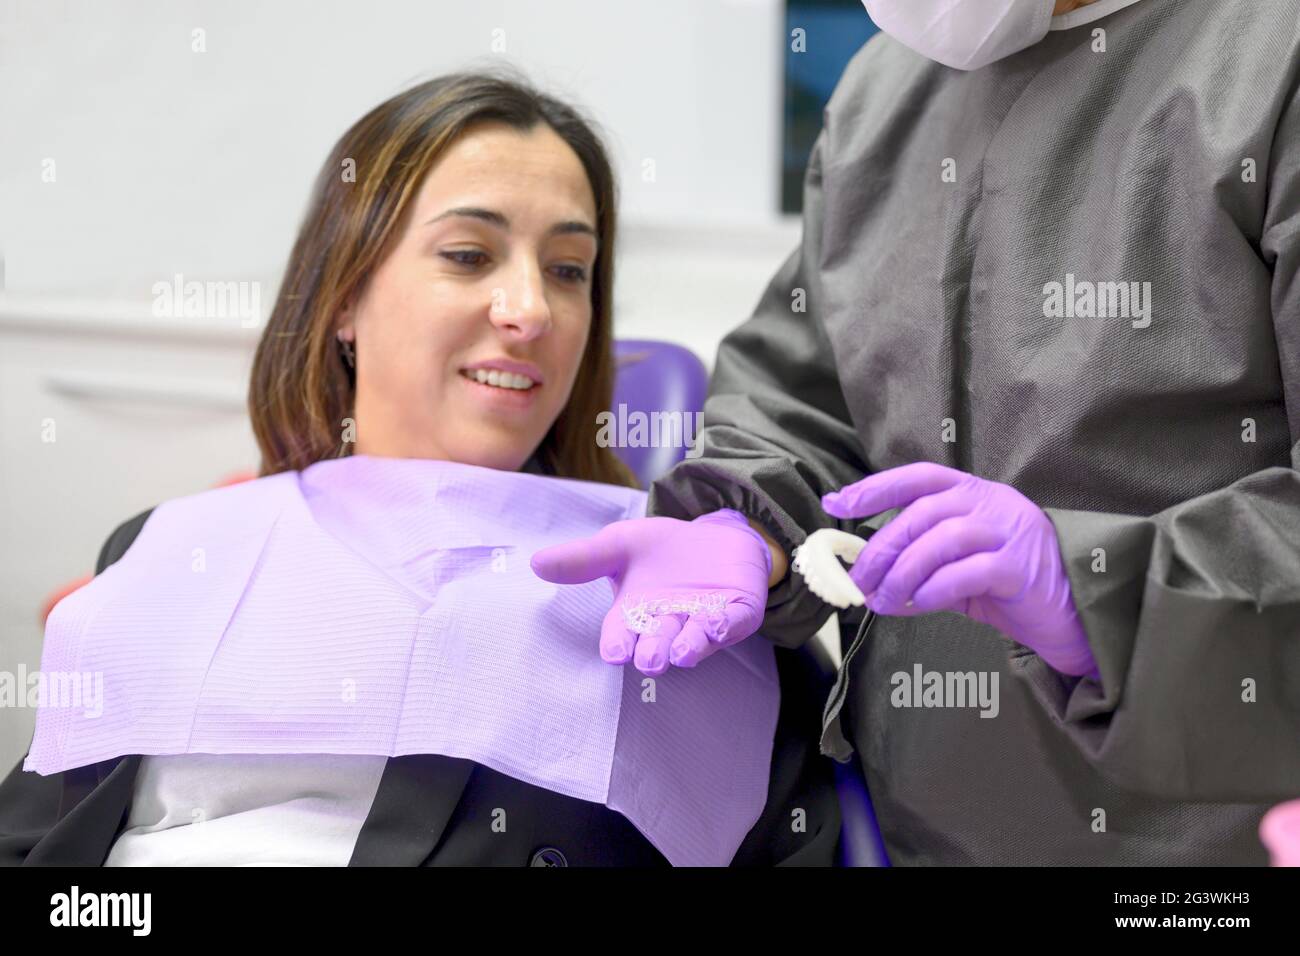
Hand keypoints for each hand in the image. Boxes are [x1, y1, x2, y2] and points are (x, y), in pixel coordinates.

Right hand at [530, 510, 772, 675]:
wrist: (715, 534)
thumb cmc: (662, 549)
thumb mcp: (620, 544)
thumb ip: (584, 558)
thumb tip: (536, 562)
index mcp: (636, 614)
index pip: (621, 635)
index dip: (618, 645)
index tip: (614, 653)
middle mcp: (669, 624)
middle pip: (657, 644)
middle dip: (653, 652)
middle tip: (648, 660)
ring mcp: (705, 621)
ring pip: (695, 641)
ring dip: (689, 647)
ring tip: (681, 654)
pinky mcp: (738, 613)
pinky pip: (733, 624)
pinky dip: (725, 626)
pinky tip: (717, 624)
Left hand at [822, 462, 1096, 677]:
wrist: (1072, 613)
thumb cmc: (1008, 585)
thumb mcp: (958, 566)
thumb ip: (920, 562)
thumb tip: (868, 577)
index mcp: (974, 493)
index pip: (918, 478)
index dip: (874, 488)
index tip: (836, 504)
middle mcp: (991, 503)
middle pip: (922, 513)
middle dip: (882, 548)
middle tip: (859, 581)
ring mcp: (1009, 532)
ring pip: (942, 539)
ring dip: (903, 572)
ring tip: (884, 600)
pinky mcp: (1021, 568)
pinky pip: (967, 572)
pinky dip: (935, 588)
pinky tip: (919, 603)